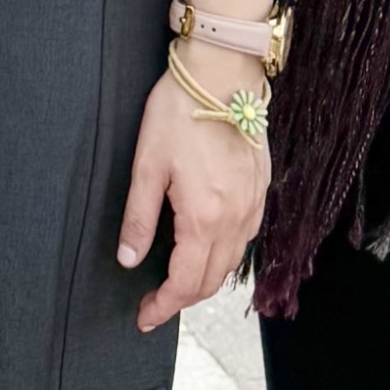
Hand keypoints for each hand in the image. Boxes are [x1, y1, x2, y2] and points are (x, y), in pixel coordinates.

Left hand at [117, 70, 268, 334]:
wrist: (222, 72)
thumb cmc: (179, 112)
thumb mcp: (147, 165)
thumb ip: (138, 218)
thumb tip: (129, 260)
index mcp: (205, 218)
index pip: (185, 283)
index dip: (163, 306)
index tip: (143, 317)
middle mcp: (236, 219)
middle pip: (211, 281)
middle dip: (182, 299)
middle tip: (154, 302)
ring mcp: (253, 205)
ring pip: (231, 263)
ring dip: (204, 279)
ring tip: (176, 280)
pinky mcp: (261, 189)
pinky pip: (245, 239)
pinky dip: (224, 255)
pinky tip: (206, 247)